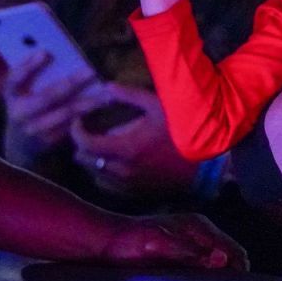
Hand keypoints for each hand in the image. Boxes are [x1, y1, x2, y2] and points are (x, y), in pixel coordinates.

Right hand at [1, 51, 105, 165]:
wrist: (21, 143)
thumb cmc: (26, 104)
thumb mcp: (22, 90)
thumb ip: (34, 74)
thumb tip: (58, 52)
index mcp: (11, 94)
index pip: (15, 78)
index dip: (29, 66)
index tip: (45, 52)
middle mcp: (20, 113)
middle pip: (47, 97)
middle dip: (71, 83)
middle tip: (91, 71)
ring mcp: (35, 129)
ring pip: (65, 113)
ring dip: (88, 101)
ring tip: (107, 91)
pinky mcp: (50, 140)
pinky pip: (72, 124)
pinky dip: (88, 113)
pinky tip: (103, 103)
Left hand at [68, 81, 199, 197]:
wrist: (205, 165)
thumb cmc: (182, 131)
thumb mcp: (158, 106)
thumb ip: (130, 95)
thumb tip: (105, 86)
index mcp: (125, 148)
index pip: (85, 144)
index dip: (76, 131)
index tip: (79, 121)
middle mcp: (121, 170)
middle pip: (84, 161)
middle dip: (82, 145)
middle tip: (89, 131)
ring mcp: (127, 185)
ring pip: (93, 174)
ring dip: (92, 160)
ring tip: (99, 146)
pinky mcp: (135, 194)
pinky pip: (107, 186)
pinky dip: (103, 173)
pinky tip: (112, 162)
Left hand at [100, 213, 247, 271]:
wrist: (100, 243)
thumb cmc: (126, 242)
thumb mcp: (156, 245)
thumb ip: (188, 252)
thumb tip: (220, 260)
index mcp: (198, 226)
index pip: (235, 252)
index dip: (239, 274)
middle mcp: (198, 234)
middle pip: (229, 261)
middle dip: (230, 280)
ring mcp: (190, 246)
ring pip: (216, 269)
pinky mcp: (179, 258)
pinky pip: (201, 274)